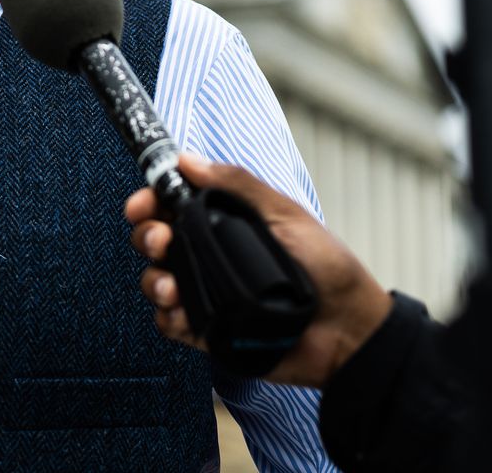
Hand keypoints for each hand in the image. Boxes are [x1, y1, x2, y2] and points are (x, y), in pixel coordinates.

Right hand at [125, 154, 391, 388]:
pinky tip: (184, 313)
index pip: (171, 205)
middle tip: (163, 241)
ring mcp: (206, 294)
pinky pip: (169, 322)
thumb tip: (188, 159)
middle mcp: (209, 256)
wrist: (348, 328)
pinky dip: (168, 317)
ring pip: (155, 281)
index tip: (143, 204)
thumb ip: (238, 186)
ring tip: (173, 286)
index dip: (150, 202)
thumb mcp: (286, 215)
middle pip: (154, 241)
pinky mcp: (207, 330)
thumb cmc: (327, 268)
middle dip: (147, 237)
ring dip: (154, 280)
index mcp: (223, 223)